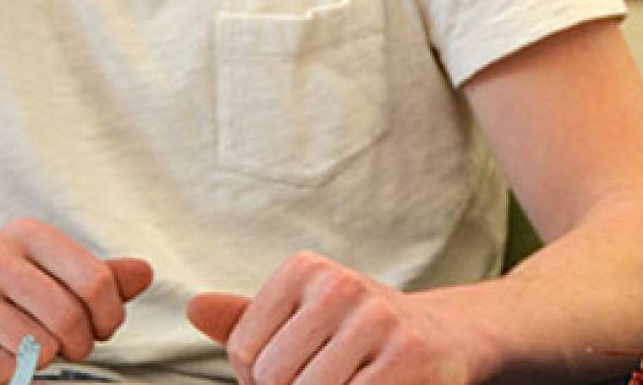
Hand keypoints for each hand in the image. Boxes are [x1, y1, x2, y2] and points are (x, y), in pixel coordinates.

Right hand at [0, 217, 153, 382]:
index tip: (104, 328)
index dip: (110, 315)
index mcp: (27, 234)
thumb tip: (145, 272)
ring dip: (44, 359)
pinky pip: (3, 370)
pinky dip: (10, 374)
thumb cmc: (0, 294)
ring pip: (38, 346)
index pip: (96, 280)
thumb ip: (100, 276)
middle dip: (80, 343)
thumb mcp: (50, 275)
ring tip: (32, 349)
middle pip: (69, 315)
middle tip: (72, 347)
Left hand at [188, 251, 476, 384]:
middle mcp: (341, 284)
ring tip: (352, 383)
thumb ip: (246, 319)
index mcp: (306, 269)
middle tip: (332, 380)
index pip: (243, 351)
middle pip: (273, 376)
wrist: (449, 341)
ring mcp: (378, 319)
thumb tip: (193, 307)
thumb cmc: (361, 336)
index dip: (261, 381)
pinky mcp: (409, 357)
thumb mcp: (306, 317)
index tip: (300, 369)